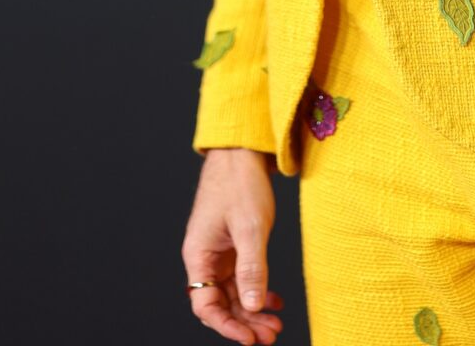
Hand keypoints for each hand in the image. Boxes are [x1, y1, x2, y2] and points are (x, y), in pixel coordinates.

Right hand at [182, 147, 283, 343]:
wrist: (242, 149)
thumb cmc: (240, 182)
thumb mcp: (250, 227)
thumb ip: (251, 267)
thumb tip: (251, 306)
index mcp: (199, 255)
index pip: (205, 305)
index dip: (226, 326)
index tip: (249, 339)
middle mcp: (205, 257)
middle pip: (220, 303)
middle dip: (244, 322)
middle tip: (271, 335)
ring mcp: (219, 251)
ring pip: (233, 292)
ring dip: (252, 309)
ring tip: (275, 323)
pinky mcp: (233, 243)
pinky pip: (242, 276)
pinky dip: (257, 289)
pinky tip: (274, 299)